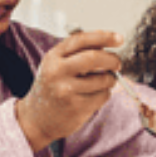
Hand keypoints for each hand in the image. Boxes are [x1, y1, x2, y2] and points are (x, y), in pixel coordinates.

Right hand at [15, 29, 121, 149]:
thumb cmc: (51, 89)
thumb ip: (76, 53)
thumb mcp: (56, 66)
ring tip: (104, 82)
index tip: (119, 38)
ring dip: (110, 80)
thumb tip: (106, 43)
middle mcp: (57, 72)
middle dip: (112, 59)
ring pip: (103, 78)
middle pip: (94, 57)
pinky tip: (94, 96)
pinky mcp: (76, 107)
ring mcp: (66, 90)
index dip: (104, 37)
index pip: (81, 40)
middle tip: (117, 63)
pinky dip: (104, 94)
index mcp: (53, 57)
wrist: (36, 119)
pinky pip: (103, 95)